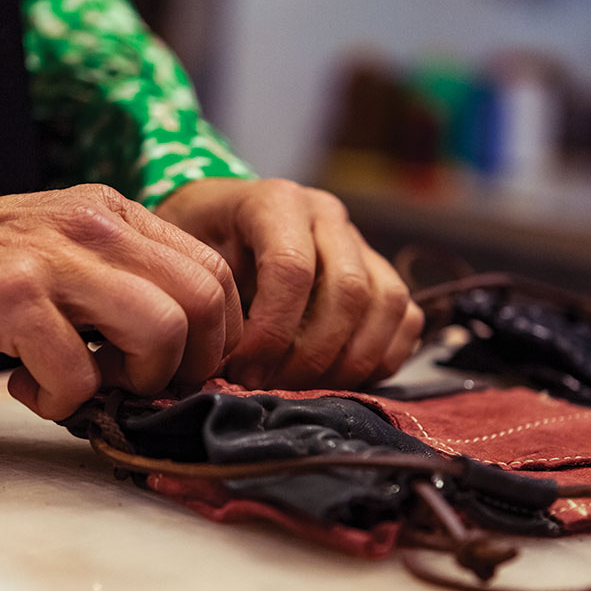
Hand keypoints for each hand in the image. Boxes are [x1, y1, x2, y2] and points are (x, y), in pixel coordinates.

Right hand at [0, 184, 241, 419]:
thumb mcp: (64, 251)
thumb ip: (123, 284)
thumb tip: (181, 354)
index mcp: (116, 214)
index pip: (214, 271)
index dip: (217, 335)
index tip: (184, 369)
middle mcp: (95, 225)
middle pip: (205, 301)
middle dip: (189, 364)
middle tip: (141, 384)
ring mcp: (55, 257)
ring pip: (160, 330)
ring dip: (136, 381)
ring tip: (88, 383)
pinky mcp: (12, 296)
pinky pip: (78, 374)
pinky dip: (60, 400)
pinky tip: (27, 386)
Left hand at [155, 178, 423, 389]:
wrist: (216, 222)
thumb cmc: (195, 245)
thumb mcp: (184, 258)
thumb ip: (205, 300)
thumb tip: (223, 370)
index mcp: (277, 201)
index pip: (292, 269)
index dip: (271, 331)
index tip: (241, 369)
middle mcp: (327, 215)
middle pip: (347, 292)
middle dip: (310, 356)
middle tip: (270, 387)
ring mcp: (361, 242)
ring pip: (386, 305)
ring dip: (349, 362)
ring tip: (302, 388)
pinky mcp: (381, 273)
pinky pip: (405, 319)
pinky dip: (380, 359)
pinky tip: (337, 380)